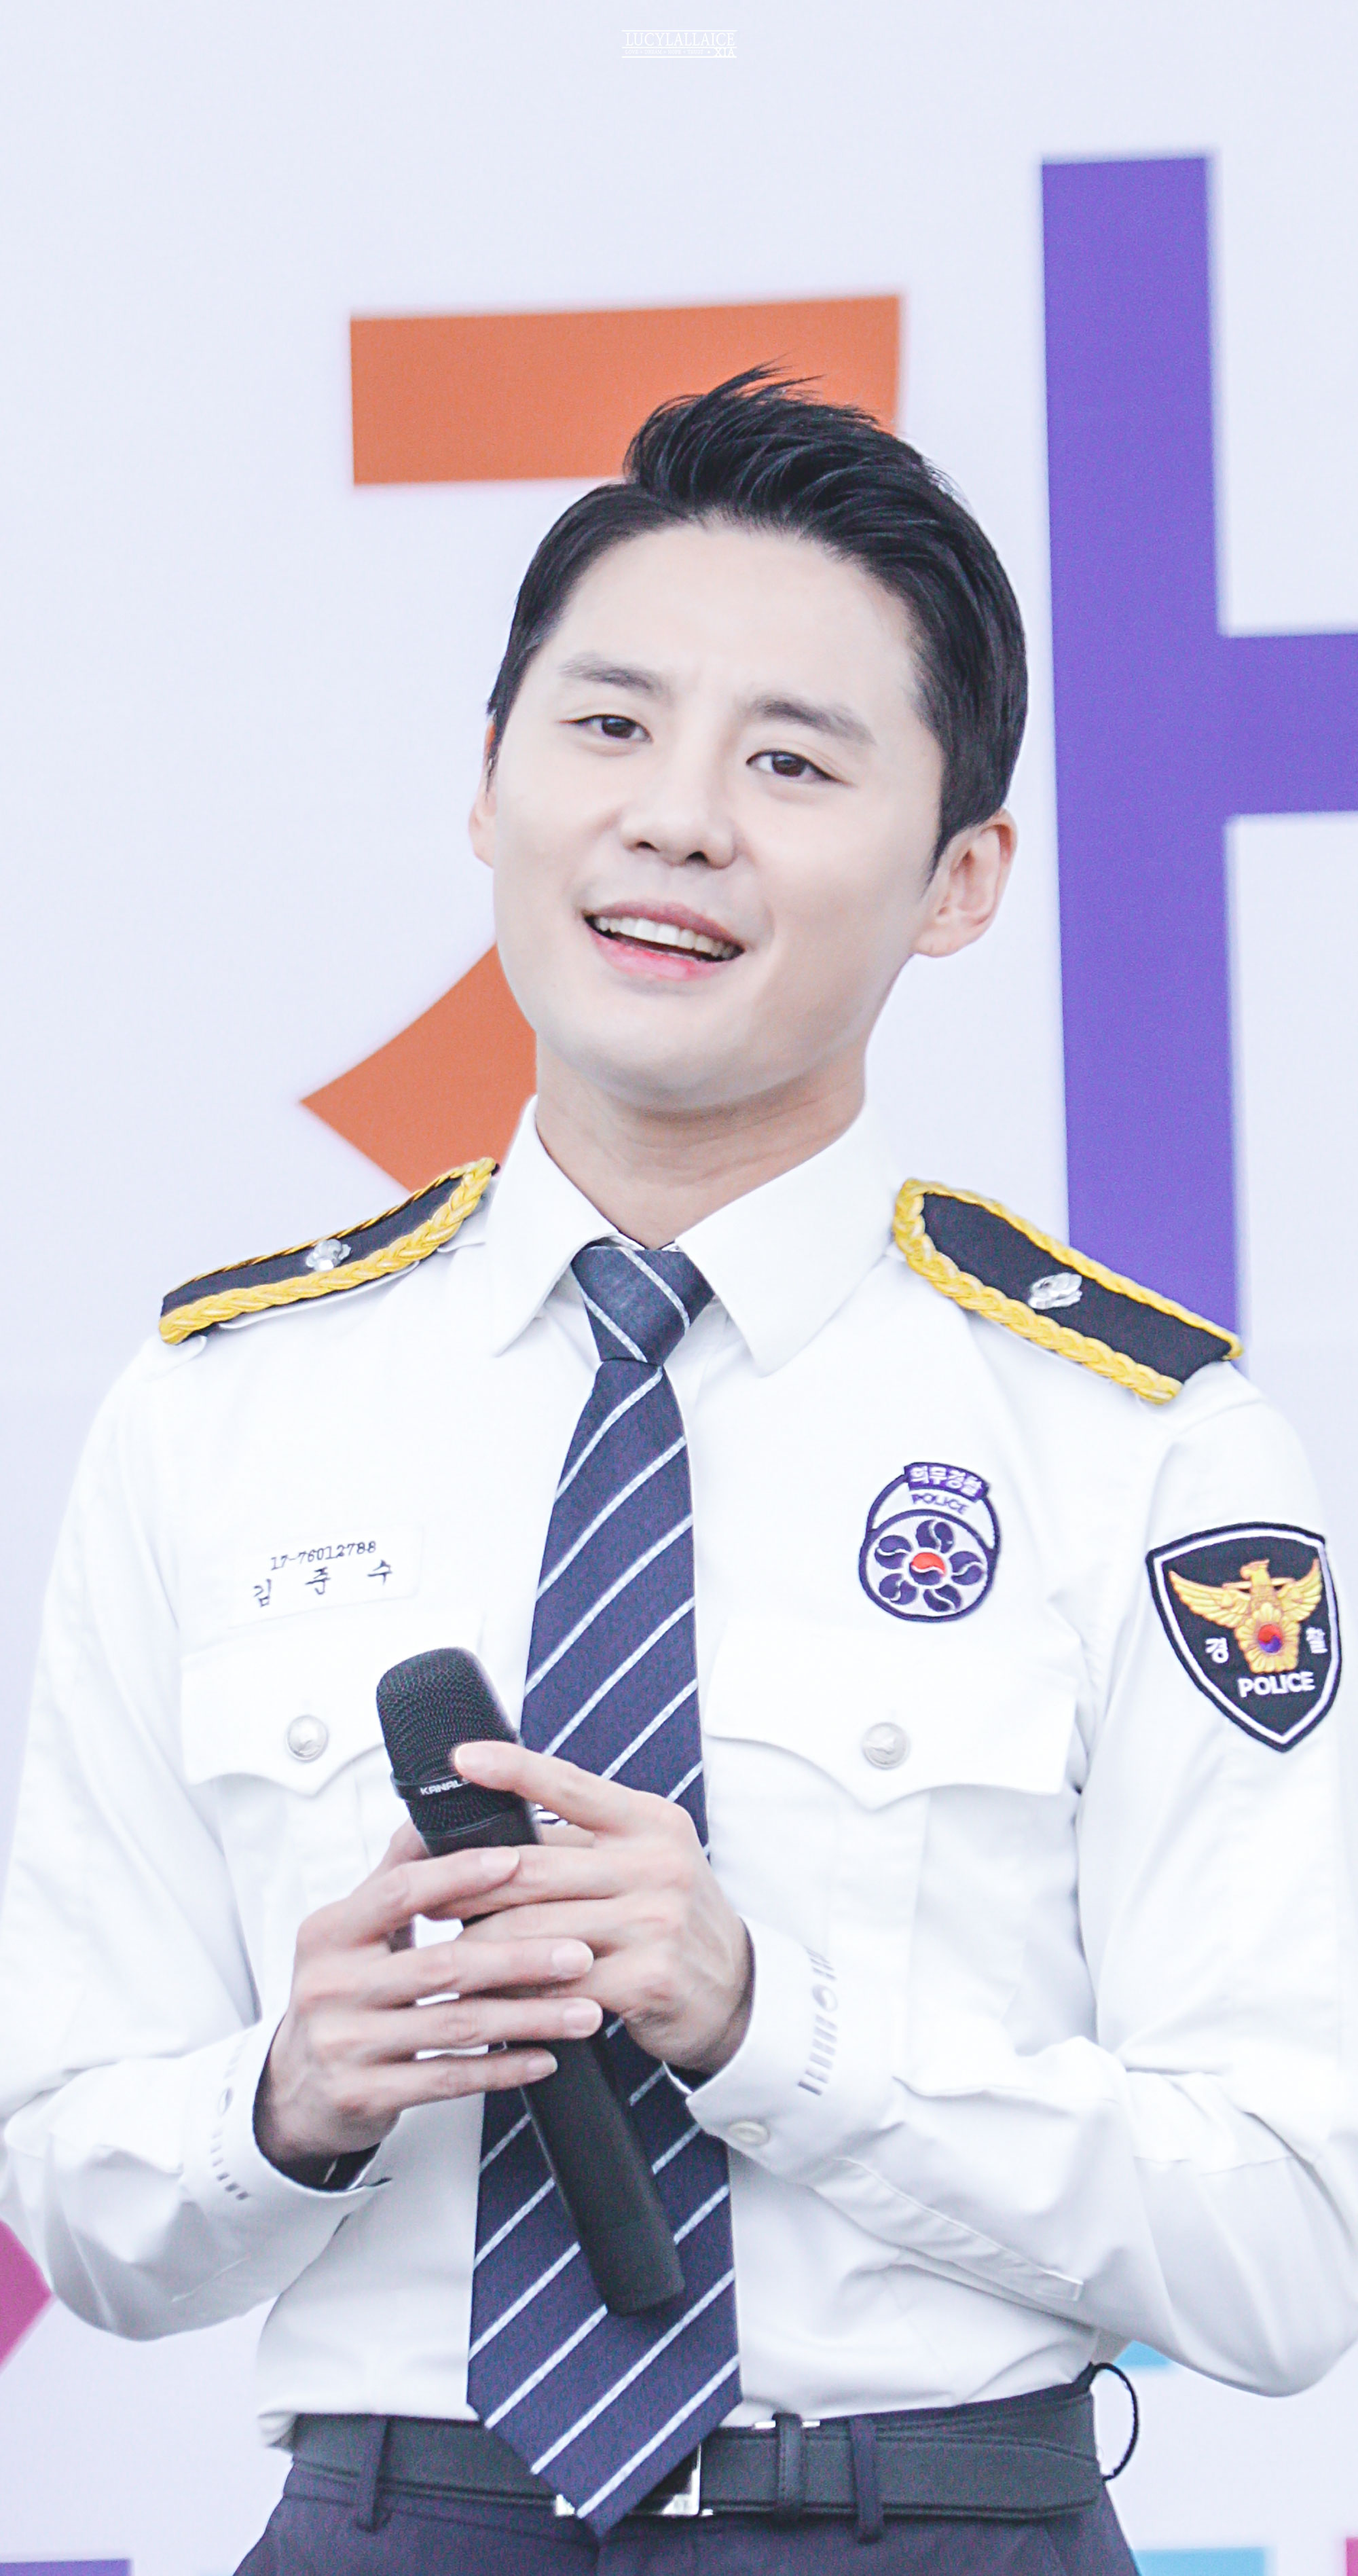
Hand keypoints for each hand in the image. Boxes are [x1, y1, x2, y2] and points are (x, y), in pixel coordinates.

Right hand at [254, 1829, 602, 2172]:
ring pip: (455, 2025)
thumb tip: (435, 1811)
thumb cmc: (339, 1992)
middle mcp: (332, 1986)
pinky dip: (502, 2067)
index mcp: (330, 1932)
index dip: (461, 1874)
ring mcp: (346, 2044)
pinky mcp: (364, 2094)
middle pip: (441, 1964)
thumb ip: (395, 1874)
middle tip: (580, 1951)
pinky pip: (448, 2079)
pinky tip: (544, 2057)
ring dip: (528, 2017)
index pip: (401, 1891)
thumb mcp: (352, 1929)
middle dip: (520, 1957)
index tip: (520, 1863)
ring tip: (583, 2010)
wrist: (296, 2085)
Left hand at [450, 1740, 753, 2075]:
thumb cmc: (668, 1914)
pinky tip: (495, 1999)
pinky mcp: (648, 1978)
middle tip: (427, 1897)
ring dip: (483, 1948)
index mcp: (648, 1821)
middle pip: (534, 1867)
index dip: (511, 1768)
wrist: (735, 1987)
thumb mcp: (643, 1858)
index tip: (460, 1758)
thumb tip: (493, 1828)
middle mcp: (655, 1863)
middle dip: (469, 1885)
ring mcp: (654, 1921)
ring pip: (536, 1931)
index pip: (570, 1784)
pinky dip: (518, 1995)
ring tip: (449, 1957)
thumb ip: (582, 1841)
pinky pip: (559, 1986)